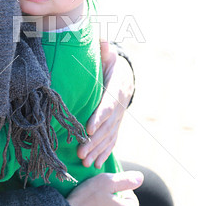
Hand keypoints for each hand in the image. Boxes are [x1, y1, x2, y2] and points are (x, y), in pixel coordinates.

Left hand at [77, 42, 133, 167]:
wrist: (126, 78)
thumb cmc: (111, 66)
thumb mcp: (109, 56)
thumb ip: (105, 51)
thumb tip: (102, 40)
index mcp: (115, 90)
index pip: (107, 106)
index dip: (99, 117)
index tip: (89, 128)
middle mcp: (118, 108)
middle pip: (107, 127)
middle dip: (94, 141)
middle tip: (80, 152)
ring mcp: (118, 119)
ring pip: (108, 138)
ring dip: (97, 151)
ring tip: (85, 162)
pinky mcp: (115, 126)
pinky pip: (112, 142)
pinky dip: (105, 153)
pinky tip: (96, 164)